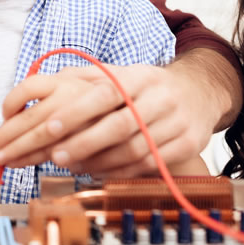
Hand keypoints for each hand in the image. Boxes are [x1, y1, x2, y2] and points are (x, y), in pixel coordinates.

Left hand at [0, 62, 214, 177]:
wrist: (198, 93)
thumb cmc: (147, 87)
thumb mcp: (122, 73)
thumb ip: (86, 77)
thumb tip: (44, 80)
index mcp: (140, 76)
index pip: (106, 92)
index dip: (77, 111)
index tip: (48, 128)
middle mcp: (160, 98)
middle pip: (120, 124)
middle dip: (84, 142)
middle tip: (54, 155)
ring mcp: (176, 123)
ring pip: (134, 149)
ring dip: (99, 161)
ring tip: (71, 165)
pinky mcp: (187, 145)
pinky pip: (149, 165)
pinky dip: (120, 170)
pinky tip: (97, 171)